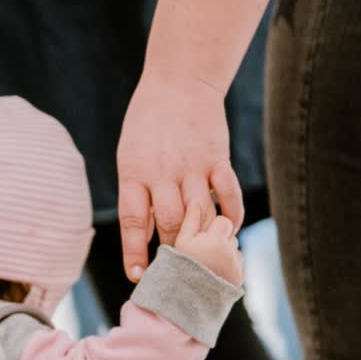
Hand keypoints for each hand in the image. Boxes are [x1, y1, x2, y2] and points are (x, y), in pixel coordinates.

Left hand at [117, 73, 243, 280]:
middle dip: (174, 253)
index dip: (134, 252)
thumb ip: (137, 195)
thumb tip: (144, 236)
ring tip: (203, 259)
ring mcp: (193, 166)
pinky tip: (229, 232)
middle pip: (171, 223)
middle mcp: (163, 173)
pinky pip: (228, 194)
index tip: (138, 277)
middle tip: (176, 273)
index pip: (133, 221)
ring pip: (200, 214)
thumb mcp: (129, 158)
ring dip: (202, 240)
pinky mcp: (218, 158)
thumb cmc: (147, 126)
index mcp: (134, 173)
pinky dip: (231, 217)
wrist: (179, 82)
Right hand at [172, 202, 244, 285]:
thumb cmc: (178, 269)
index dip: (212, 226)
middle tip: (202, 251)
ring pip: (233, 248)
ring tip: (206, 263)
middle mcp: (230, 251)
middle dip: (219, 239)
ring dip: (224, 252)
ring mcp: (236, 265)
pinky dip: (228, 266)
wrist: (186, 300)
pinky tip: (213, 273)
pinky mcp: (239, 277)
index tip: (201, 236)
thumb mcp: (180, 243)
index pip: (223, 221)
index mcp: (216, 240)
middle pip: (230, 234)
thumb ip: (190, 220)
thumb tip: (196, 201)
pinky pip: (237, 264)